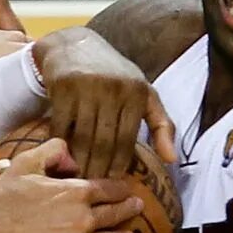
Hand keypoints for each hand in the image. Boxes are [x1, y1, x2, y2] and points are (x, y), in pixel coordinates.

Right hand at [0, 138, 142, 232]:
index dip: (121, 189)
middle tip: (138, 208)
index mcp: (77, 192)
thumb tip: (72, 156)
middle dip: (130, 210)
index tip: (127, 190)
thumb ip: (53, 151)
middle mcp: (84, 220)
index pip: (111, 189)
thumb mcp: (24, 164)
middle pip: (118, 214)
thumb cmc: (1, 199)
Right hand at [36, 27, 175, 178]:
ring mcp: (87, 87)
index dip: (118, 165)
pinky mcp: (63, 86)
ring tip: (77, 178)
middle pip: (105, 141)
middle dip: (98, 168)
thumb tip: (173, 160)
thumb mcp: (143, 94)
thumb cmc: (114, 76)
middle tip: (91, 187)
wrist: (74, 45)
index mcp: (138, 92)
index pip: (127, 140)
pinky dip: (60, 144)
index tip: (111, 183)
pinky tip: (61, 157)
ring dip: (79, 161)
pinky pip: (61, 125)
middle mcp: (114, 88)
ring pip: (83, 137)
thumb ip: (161, 125)